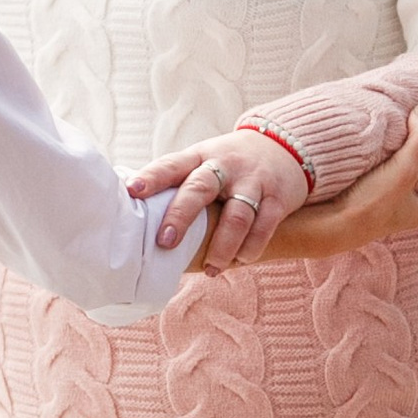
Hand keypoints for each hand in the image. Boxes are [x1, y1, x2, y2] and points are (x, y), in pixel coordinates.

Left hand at [132, 128, 312, 274]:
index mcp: (199, 157)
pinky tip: (240, 261)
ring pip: (237, 214)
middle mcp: (224, 166)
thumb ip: (176, 184)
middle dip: (181, 216)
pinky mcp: (277, 198)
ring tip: (210, 270)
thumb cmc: (229, 165)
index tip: (132, 191)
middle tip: (165, 242)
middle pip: (201, 188)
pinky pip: (264, 226)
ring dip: (222, 246)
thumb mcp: (203, 162)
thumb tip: (133, 216)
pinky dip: (251, 247)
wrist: (285, 147)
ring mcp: (252, 181)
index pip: (172, 165)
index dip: (152, 178)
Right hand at [258, 118, 417, 264]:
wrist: (319, 228)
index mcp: (417, 211)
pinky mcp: (352, 199)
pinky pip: (373, 179)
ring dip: (406, 168)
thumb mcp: (402, 172)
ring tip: (408, 143)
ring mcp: (375, 208)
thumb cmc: (366, 206)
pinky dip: (379, 165)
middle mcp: (399, 212)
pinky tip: (371, 151)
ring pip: (399, 186)